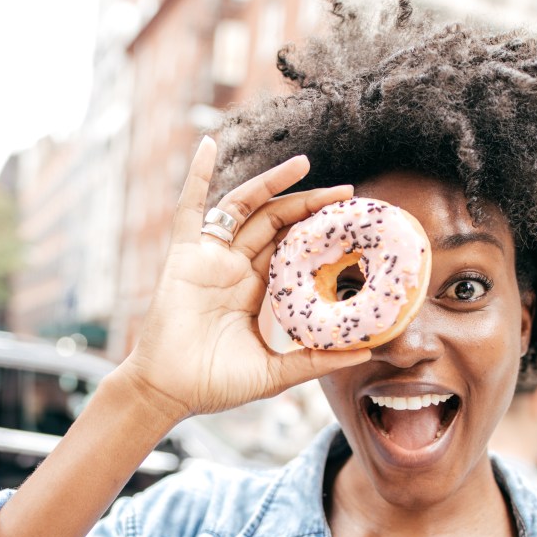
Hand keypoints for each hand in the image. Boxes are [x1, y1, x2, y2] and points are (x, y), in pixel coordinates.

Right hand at [117, 137, 370, 420]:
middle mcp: (236, 269)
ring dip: (271, 182)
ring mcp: (210, 259)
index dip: (321, 234)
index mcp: (257, 291)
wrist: (168, 392)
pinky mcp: (184, 256)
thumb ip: (317, 359)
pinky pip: (189, 208)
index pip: (295, 251)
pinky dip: (197, 175)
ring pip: (244, 208)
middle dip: (310, 205)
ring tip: (303, 163)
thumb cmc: (214, 385)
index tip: (353, 223)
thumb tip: (369, 350)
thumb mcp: (275, 372)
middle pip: (277, 223)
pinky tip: (208, 145)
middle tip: (346, 193)